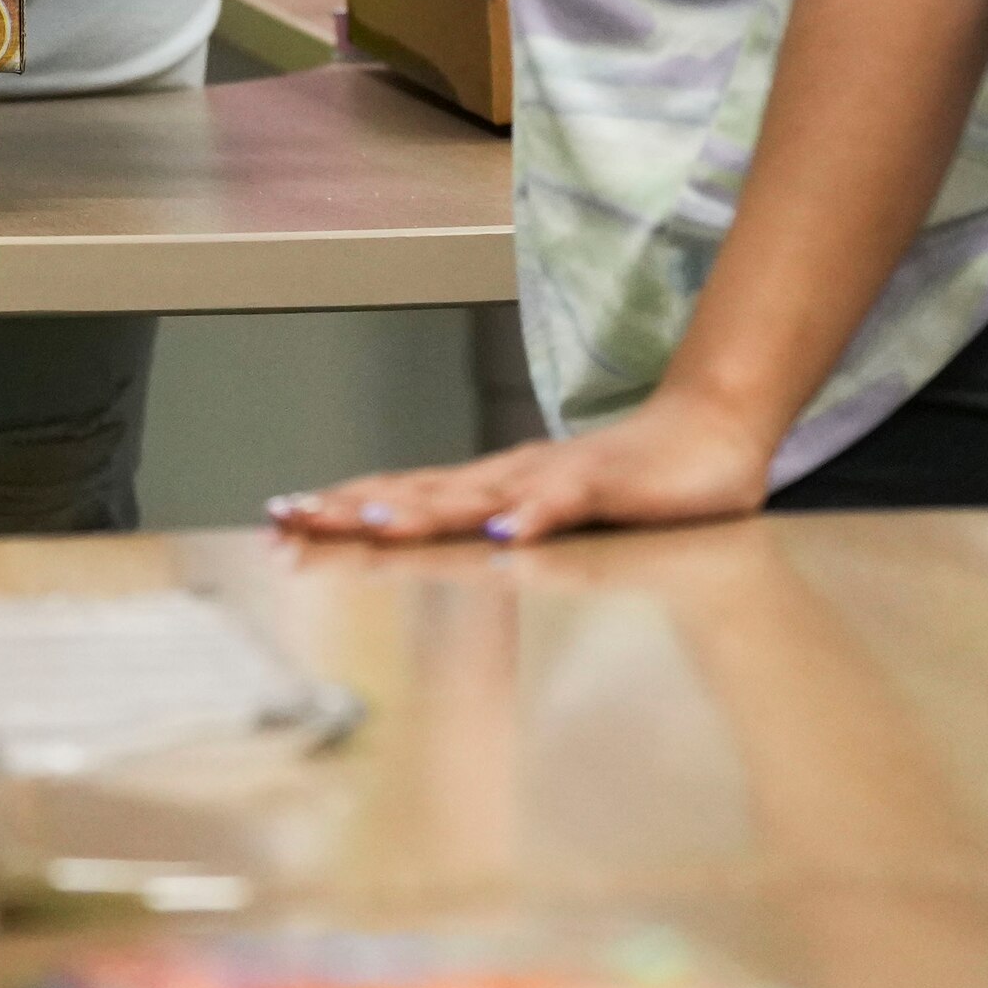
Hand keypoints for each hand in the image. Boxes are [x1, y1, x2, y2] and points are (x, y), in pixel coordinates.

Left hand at [269, 389, 776, 546]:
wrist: (708, 434)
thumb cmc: (625, 487)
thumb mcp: (543, 516)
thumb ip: (492, 532)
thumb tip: (428, 553)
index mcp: (488, 488)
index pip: (400, 495)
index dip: (339, 507)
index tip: (279, 519)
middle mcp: (506, 477)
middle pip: (417, 492)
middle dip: (352, 508)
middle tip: (290, 518)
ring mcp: (553, 477)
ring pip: (479, 494)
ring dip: (426, 509)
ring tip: (374, 524)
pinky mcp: (608, 486)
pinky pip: (566, 503)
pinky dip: (533, 518)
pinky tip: (505, 535)